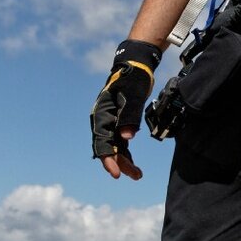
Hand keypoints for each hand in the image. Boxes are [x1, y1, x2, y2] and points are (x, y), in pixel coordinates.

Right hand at [93, 39, 161, 180]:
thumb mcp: (134, 96)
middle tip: (134, 176)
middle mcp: (103, 120)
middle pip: (108, 148)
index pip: (102, 142)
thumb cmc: (133, 79)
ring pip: (114, 147)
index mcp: (102, 114)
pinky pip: (120, 143)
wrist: (136, 65)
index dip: (108, 159)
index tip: (115, 174)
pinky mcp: (119, 121)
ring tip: (138, 175)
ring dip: (124, 161)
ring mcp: (110, 122)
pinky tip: (134, 164)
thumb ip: (130, 116)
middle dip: (118, 164)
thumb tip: (126, 139)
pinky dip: (127, 154)